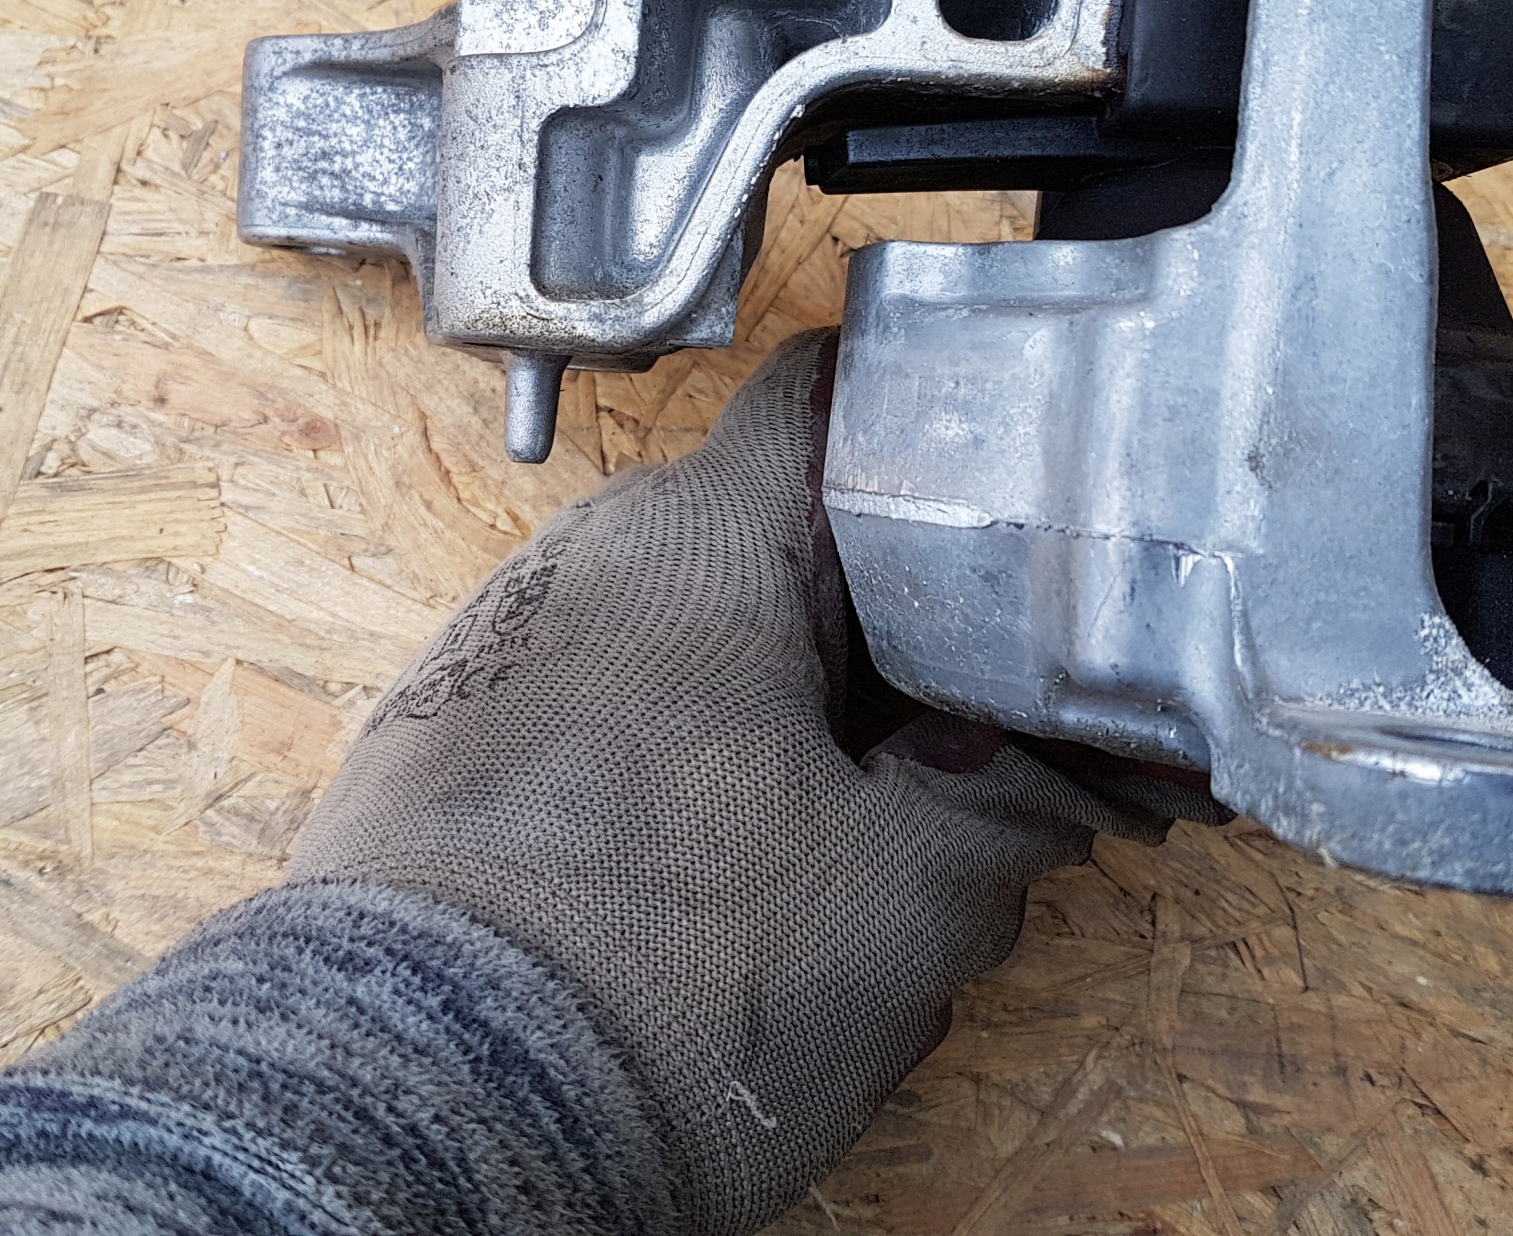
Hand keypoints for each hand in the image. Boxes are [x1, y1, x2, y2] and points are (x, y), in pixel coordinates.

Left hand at [287, 330, 1214, 1233]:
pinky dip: (684, 775)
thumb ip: (1023, 807)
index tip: (1009, 483)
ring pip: (695, 648)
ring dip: (786, 723)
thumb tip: (1105, 773)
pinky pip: (606, 723)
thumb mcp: (905, 901)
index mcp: (697, 543)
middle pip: (775, 547)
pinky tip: (729, 894)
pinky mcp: (444, 754)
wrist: (408, 1118)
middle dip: (883, 640)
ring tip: (856, 846)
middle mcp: (582, 563)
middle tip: (976, 741)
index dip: (934, 424)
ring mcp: (500, 655)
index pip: (829, 393)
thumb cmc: (658, 983)